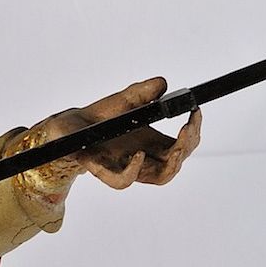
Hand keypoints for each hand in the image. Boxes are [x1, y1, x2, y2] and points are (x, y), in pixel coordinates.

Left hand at [42, 77, 201, 189]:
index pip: (182, 146)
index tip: (196, 112)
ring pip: (159, 177)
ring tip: (177, 145)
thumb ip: (143, 92)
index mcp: (152, 143)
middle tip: (188, 128)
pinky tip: (139, 155)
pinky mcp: (103, 170)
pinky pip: (123, 181)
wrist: (69, 128)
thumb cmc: (100, 118)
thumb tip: (162, 84)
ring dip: (172, 163)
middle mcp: (143, 159)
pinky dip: (134, 171)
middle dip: (188, 147)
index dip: (193, 133)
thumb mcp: (125, 100)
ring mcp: (125, 167)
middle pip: (175, 163)